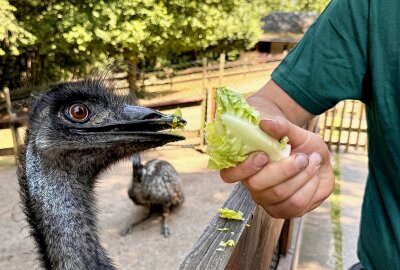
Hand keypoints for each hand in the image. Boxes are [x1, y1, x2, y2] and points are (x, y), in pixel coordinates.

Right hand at [220, 116, 334, 218]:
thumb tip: (265, 123)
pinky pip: (296, 206)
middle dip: (284, 170)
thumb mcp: (291, 130)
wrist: (313, 154)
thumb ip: (279, 126)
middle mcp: (251, 186)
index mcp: (244, 165)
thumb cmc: (295, 140)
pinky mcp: (284, 211)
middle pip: (257, 186)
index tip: (263, 155)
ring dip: (302, 177)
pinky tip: (314, 175)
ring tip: (313, 161)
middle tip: (302, 156)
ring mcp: (267, 201)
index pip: (229, 175)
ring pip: (280, 195)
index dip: (244, 168)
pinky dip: (310, 188)